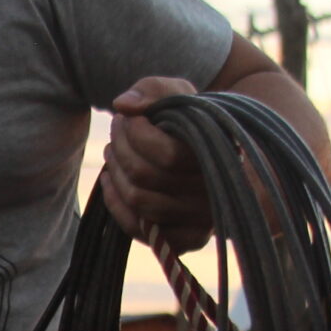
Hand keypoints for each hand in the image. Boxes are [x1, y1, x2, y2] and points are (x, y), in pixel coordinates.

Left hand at [101, 76, 212, 248]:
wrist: (213, 155)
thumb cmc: (191, 122)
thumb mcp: (178, 95)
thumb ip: (153, 90)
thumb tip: (124, 105)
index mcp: (220, 156)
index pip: (166, 154)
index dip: (135, 133)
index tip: (128, 117)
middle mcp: (215, 194)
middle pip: (144, 177)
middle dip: (119, 147)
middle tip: (116, 129)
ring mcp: (202, 221)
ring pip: (138, 201)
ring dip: (114, 171)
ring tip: (112, 151)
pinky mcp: (186, 240)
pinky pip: (138, 228)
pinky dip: (115, 202)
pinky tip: (110, 179)